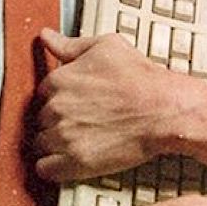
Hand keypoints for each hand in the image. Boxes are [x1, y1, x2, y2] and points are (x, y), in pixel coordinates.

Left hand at [34, 29, 174, 182]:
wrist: (165, 110)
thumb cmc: (141, 78)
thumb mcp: (106, 47)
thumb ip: (70, 44)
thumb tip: (47, 36)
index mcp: (59, 80)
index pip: (43, 92)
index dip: (58, 97)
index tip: (72, 102)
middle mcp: (56, 108)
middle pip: (41, 118)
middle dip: (57, 120)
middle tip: (80, 121)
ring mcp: (64, 137)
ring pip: (41, 143)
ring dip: (54, 143)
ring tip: (78, 140)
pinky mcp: (75, 163)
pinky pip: (45, 169)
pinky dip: (52, 167)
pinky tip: (67, 161)